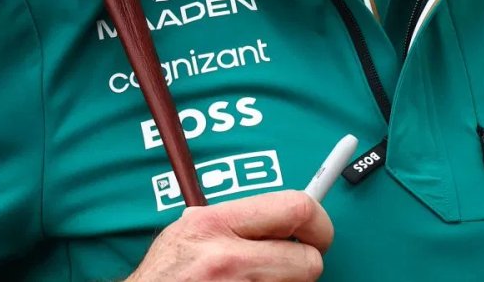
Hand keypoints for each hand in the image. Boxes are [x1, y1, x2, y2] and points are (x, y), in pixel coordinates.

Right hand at [127, 190, 332, 280]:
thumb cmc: (164, 275)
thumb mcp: (189, 230)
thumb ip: (232, 220)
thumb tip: (281, 215)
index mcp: (216, 224)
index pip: (296, 209)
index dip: (319, 222)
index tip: (319, 233)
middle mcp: (228, 259)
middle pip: (309, 262)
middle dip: (304, 266)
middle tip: (290, 267)